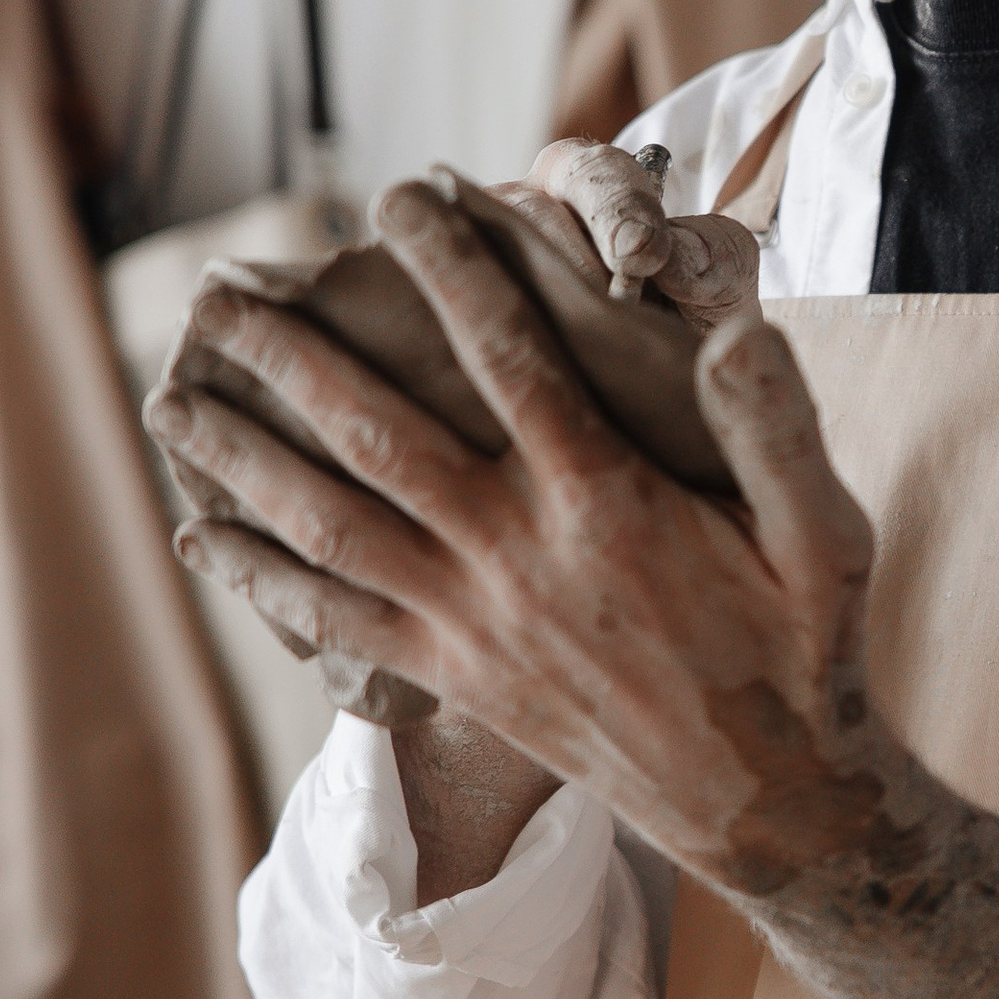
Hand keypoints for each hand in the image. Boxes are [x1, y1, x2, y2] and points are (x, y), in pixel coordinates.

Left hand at [145, 174, 882, 888]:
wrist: (766, 799)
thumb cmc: (801, 650)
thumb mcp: (825, 536)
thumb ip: (779, 429)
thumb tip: (735, 327)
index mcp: (607, 502)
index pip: (510, 360)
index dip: (451, 270)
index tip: (400, 199)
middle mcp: (519, 557)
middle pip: (377, 435)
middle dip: (292, 356)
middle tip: (221, 293)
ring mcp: (475, 624)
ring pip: (329, 524)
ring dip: (243, 457)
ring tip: (173, 399)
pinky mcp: (456, 679)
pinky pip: (335, 622)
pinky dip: (259, 576)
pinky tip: (200, 535)